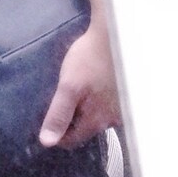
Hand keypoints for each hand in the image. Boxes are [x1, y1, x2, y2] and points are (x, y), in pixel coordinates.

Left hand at [38, 20, 121, 148]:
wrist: (117, 33)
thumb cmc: (91, 59)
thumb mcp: (68, 86)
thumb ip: (59, 115)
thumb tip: (47, 142)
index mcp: (99, 120)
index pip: (72, 140)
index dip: (57, 132)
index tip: (49, 116)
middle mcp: (116, 120)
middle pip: (87, 128)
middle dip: (73, 118)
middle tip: (65, 97)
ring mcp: (125, 108)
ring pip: (99, 116)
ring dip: (88, 107)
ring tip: (81, 89)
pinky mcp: (130, 95)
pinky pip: (110, 104)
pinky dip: (100, 98)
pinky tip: (94, 84)